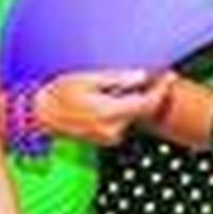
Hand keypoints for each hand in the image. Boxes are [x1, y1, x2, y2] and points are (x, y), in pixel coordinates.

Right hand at [35, 70, 173, 146]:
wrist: (41, 116)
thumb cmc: (60, 93)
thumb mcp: (88, 79)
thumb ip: (117, 79)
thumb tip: (142, 76)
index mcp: (109, 112)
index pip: (146, 103)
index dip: (162, 89)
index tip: (171, 75)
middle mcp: (112, 129)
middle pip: (143, 110)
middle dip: (150, 92)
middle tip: (155, 73)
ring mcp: (109, 137)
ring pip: (133, 115)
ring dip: (134, 100)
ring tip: (121, 85)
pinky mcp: (106, 140)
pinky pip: (123, 121)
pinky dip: (124, 109)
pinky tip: (112, 98)